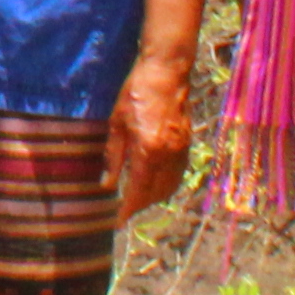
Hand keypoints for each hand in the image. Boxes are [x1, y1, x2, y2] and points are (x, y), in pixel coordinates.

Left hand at [106, 49, 196, 222]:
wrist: (167, 72)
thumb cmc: (136, 92)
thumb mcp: (116, 123)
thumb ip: (113, 156)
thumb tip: (106, 184)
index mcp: (148, 150)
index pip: (138, 191)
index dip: (127, 209)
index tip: (117, 222)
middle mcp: (169, 155)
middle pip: (156, 193)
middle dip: (140, 206)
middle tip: (123, 210)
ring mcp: (181, 151)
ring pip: (170, 186)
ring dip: (154, 198)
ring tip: (136, 199)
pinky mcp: (187, 144)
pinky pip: (177, 175)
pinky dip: (165, 184)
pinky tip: (152, 182)